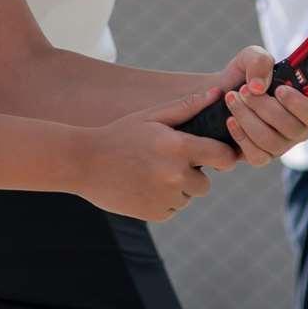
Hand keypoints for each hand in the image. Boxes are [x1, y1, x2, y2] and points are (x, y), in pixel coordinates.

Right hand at [74, 101, 234, 220]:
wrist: (83, 162)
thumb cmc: (119, 134)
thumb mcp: (150, 116)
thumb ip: (186, 106)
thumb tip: (216, 94)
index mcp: (179, 148)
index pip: (224, 157)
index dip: (222, 156)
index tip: (214, 155)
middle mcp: (176, 175)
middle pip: (205, 183)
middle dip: (193, 174)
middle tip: (166, 162)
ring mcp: (166, 198)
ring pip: (187, 196)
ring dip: (176, 188)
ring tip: (149, 173)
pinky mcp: (157, 214)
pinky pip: (172, 208)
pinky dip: (162, 201)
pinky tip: (141, 186)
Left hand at [200, 44, 307, 161]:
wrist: (220, 94)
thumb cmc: (246, 76)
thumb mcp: (251, 57)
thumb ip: (260, 61)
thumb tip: (259, 86)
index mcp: (304, 105)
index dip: (300, 104)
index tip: (279, 90)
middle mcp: (297, 129)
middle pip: (292, 128)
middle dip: (264, 107)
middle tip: (244, 90)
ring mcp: (281, 145)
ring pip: (272, 141)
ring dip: (248, 118)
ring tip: (231, 99)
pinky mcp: (261, 157)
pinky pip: (257, 156)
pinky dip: (241, 136)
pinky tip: (230, 120)